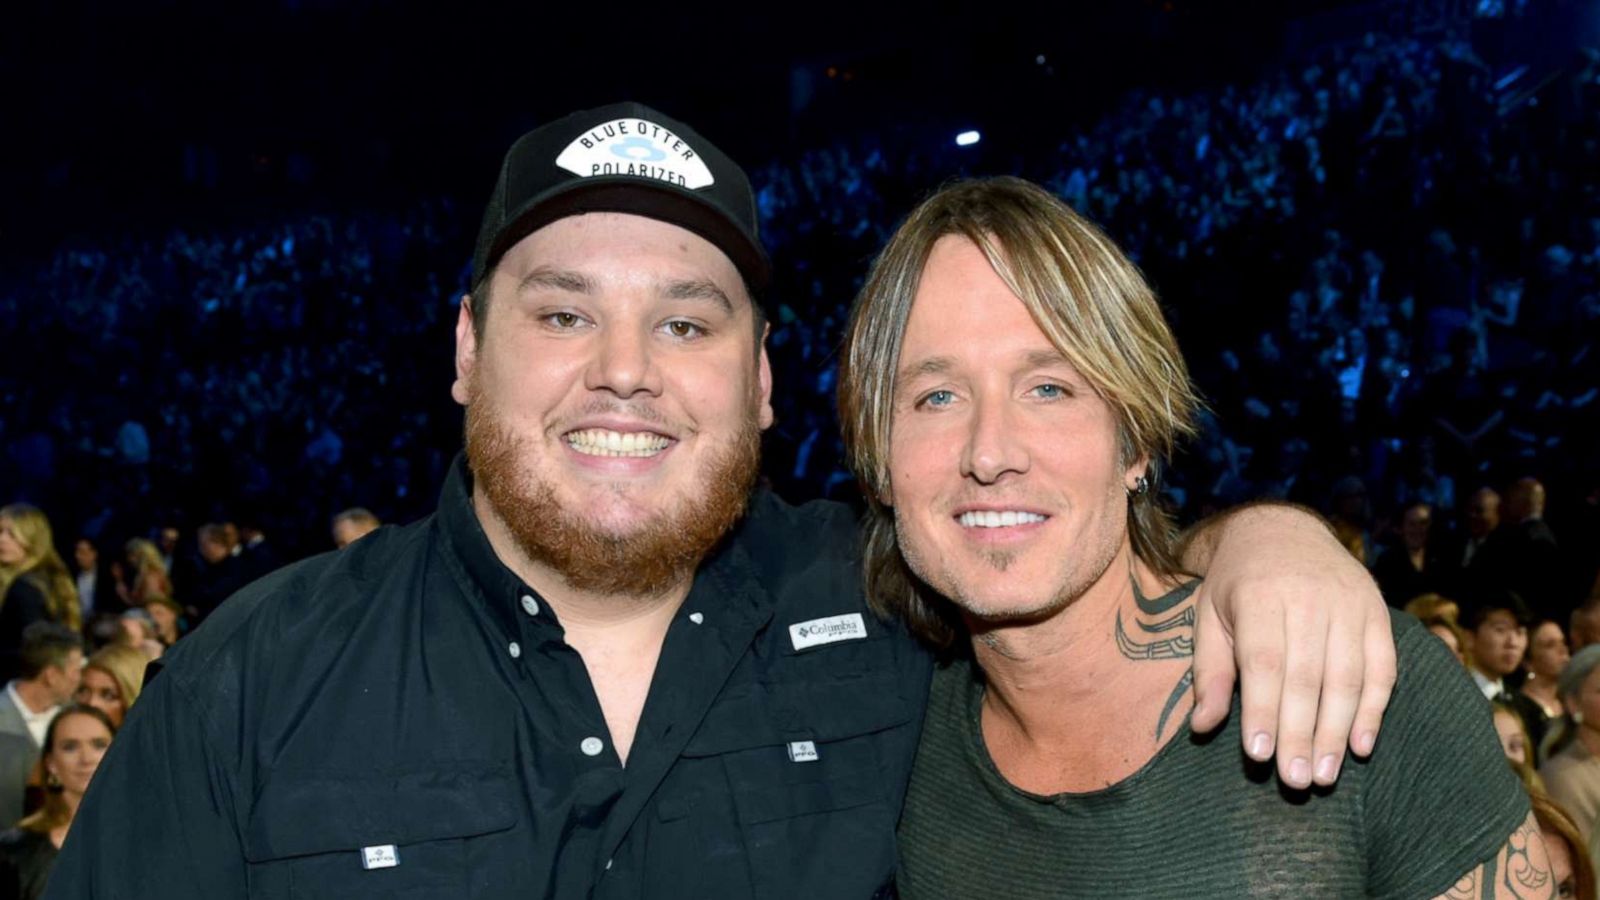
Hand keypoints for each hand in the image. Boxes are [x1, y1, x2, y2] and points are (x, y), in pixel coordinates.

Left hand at [1188, 504, 1395, 789]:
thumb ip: (1209, 671)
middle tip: (1295, 781)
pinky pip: (1383, 667)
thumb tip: (1203, 726)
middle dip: (1301, 733)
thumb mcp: (1209, 616)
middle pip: (1308, 676)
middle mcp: (1308, 597)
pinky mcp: (1377, 612)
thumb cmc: (1237, 584)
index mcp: (1259, 594)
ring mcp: (1349, 603)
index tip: (1259, 755)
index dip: (1263, 709)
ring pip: (1348, 676)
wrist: (1283, 530)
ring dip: (1337, 731)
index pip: (1264, 661)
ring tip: (1324, 775)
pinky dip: (1374, 709)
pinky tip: (1360, 745)